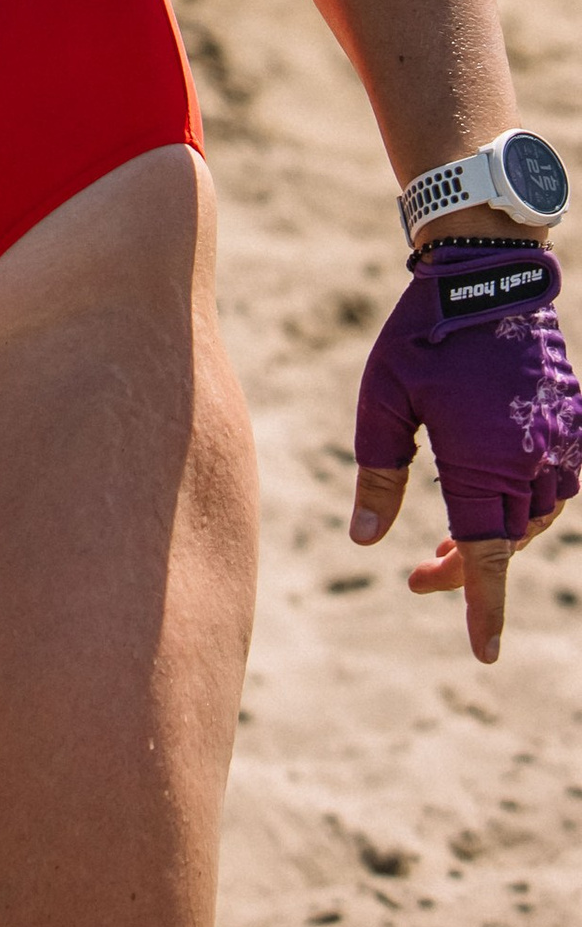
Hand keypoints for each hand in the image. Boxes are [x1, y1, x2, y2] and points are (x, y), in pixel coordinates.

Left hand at [350, 240, 581, 663]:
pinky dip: (526, 501)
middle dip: (468, 569)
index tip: (485, 654)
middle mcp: (532, 459)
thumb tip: (365, 542)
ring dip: (498, 536)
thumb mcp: (384, 397)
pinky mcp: (570, 421)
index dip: (482, 607)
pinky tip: (493, 493)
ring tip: (452, 544)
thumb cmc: (423, 332)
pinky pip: (557, 482)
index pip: (486, 555)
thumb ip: (377, 471)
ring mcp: (559, 441)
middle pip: (507, 542)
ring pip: (536, 516)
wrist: (486, 271)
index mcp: (485, 460)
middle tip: (421, 578)